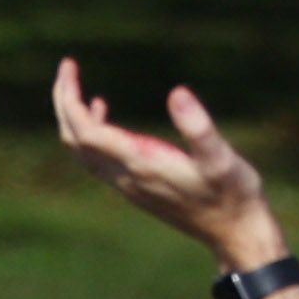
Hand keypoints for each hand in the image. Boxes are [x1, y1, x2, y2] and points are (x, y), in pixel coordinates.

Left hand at [53, 59, 283, 267]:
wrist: (235, 233)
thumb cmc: (233, 193)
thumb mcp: (222, 157)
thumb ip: (199, 127)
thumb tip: (178, 93)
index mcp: (140, 163)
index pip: (86, 131)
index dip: (71, 99)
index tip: (70, 66)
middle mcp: (127, 177)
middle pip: (74, 140)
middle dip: (64, 104)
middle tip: (67, 67)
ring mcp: (129, 184)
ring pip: (82, 152)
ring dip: (73, 119)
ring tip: (75, 85)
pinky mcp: (136, 187)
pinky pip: (96, 158)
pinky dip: (89, 132)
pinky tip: (104, 110)